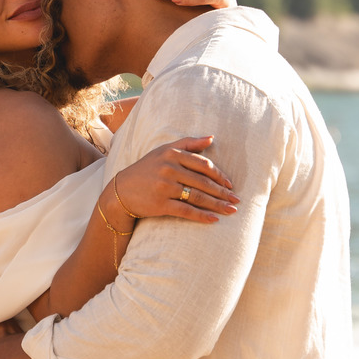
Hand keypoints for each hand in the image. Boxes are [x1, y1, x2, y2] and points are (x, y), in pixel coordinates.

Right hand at [110, 136, 237, 224]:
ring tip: (231, 210)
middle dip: (223, 192)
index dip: (219, 175)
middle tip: (237, 199)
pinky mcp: (160, 204)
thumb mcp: (164, 151)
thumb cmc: (146, 169)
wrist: (121, 191)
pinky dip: (202, 216)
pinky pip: (186, 211)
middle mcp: (169, 169)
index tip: (230, 184)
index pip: (203, 164)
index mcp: (172, 154)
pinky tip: (214, 220)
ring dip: (218, 205)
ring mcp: (165, 187)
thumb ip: (188, 143)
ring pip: (197, 197)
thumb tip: (212, 138)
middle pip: (203, 182)